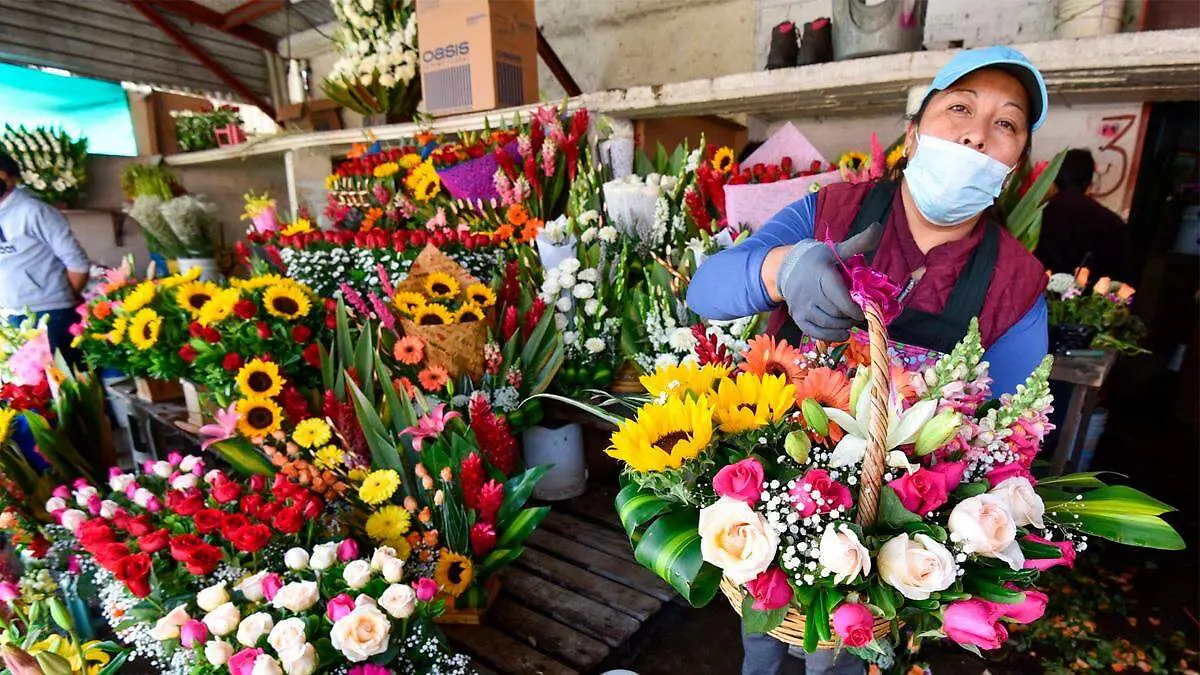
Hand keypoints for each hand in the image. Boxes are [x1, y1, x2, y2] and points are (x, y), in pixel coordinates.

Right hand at [776, 223, 883, 341]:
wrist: (788, 267)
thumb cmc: (819, 259)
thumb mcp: (837, 249)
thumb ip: (859, 242)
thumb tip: (878, 227)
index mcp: (821, 274)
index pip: (840, 297)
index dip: (855, 307)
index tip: (865, 308)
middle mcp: (808, 292)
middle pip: (837, 313)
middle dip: (852, 315)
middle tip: (859, 312)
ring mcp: (801, 306)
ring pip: (828, 324)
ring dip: (844, 325)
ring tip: (850, 319)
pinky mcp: (798, 317)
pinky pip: (816, 333)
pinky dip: (831, 336)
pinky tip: (842, 333)